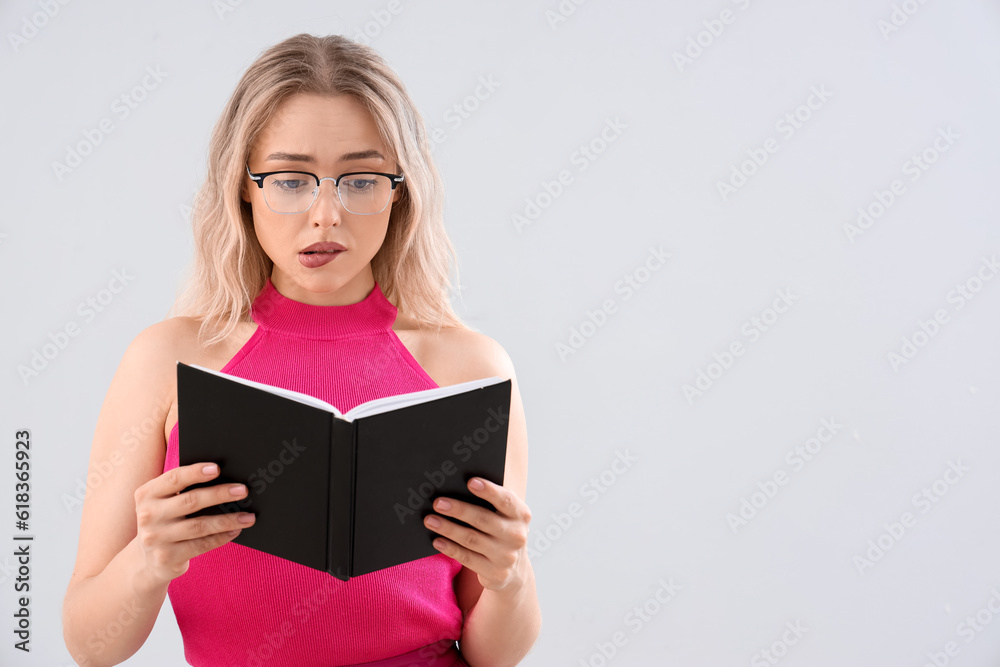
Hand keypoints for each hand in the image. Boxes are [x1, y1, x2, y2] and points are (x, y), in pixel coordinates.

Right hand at [134, 462, 255, 586]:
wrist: (146, 561)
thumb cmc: (165, 522)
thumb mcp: (163, 504)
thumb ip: (182, 491)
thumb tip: (225, 479)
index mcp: (147, 494)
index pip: (174, 478)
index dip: (196, 472)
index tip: (218, 468)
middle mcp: (148, 515)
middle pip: (191, 501)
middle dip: (220, 494)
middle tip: (243, 490)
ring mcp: (155, 538)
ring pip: (199, 526)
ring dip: (228, 520)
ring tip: (248, 516)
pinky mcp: (166, 558)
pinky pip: (201, 545)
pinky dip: (221, 537)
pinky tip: (235, 531)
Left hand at [423, 477, 530, 593]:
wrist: (514, 570)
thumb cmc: (502, 531)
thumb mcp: (505, 516)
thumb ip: (491, 502)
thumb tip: (457, 488)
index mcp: (521, 515)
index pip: (506, 500)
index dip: (489, 491)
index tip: (470, 482)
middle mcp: (516, 535)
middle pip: (483, 519)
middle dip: (458, 510)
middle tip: (438, 503)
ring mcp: (506, 556)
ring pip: (471, 539)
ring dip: (448, 528)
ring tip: (430, 520)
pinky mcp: (494, 572)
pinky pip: (467, 558)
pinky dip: (450, 548)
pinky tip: (437, 540)